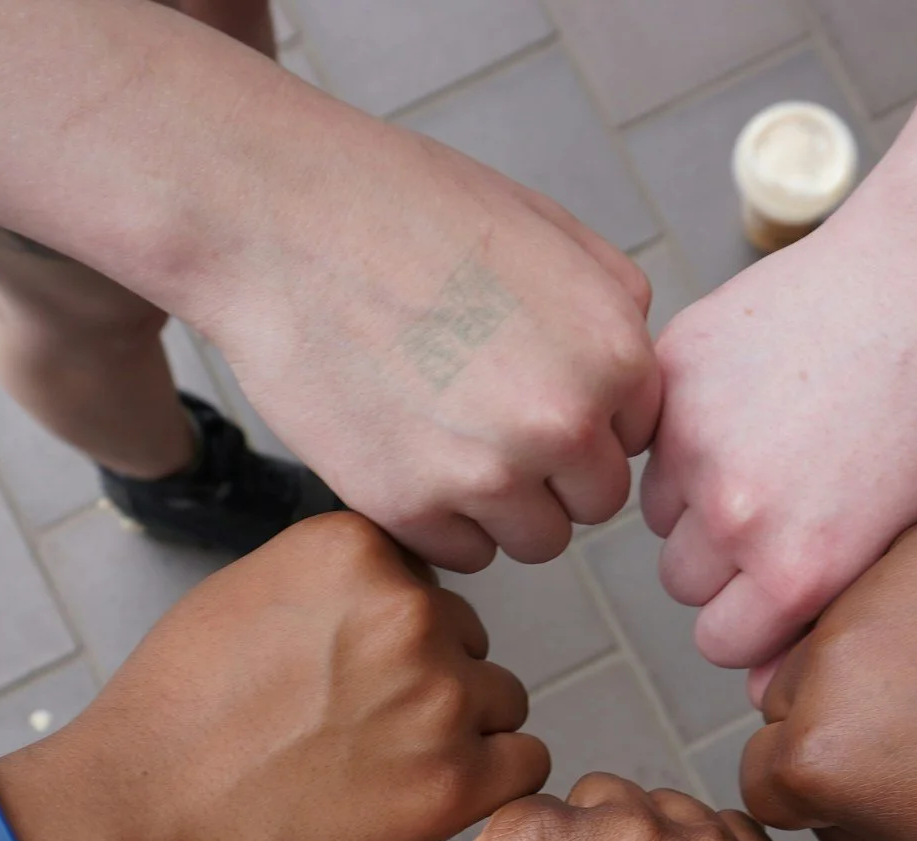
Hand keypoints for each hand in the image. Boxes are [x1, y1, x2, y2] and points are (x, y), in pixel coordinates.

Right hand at [24, 513, 549, 840]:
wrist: (148, 810)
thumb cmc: (182, 709)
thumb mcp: (251, 591)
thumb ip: (338, 583)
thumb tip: (398, 593)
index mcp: (358, 550)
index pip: (423, 581)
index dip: (388, 632)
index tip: (343, 671)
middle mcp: (410, 610)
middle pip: (467, 638)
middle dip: (428, 679)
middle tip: (352, 728)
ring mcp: (440, 697)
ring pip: (502, 700)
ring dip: (462, 731)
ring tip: (379, 766)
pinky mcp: (458, 781)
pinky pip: (526, 762)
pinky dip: (490, 781)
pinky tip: (430, 795)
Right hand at [190, 87, 660, 571]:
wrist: (279, 220)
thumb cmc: (404, 209)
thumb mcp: (545, 227)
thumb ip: (612, 305)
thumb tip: (632, 374)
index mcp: (614, 351)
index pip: (637, 436)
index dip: (588, 418)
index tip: (533, 391)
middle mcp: (566, 421)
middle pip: (594, 500)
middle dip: (553, 472)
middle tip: (484, 416)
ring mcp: (490, 472)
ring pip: (536, 540)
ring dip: (500, 505)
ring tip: (443, 435)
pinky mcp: (412, 507)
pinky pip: (462, 555)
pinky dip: (438, 521)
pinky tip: (403, 452)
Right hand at [640, 214, 916, 687]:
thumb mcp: (896, 541)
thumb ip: (820, 623)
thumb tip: (756, 697)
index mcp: (797, 575)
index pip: (721, 645)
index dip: (750, 619)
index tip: (777, 583)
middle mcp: (738, 519)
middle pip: (684, 584)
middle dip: (720, 560)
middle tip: (779, 504)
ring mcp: (697, 442)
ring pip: (660, 513)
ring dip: (695, 495)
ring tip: (768, 445)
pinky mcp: (673, 375)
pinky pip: (649, 436)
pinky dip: (683, 429)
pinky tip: (749, 397)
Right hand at [740, 510, 916, 840]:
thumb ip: (834, 834)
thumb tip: (799, 786)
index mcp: (818, 752)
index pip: (761, 771)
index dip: (816, 794)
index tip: (881, 792)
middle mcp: (831, 658)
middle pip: (790, 690)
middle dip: (838, 717)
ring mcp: (886, 584)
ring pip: (841, 624)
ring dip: (879, 652)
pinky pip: (902, 571)